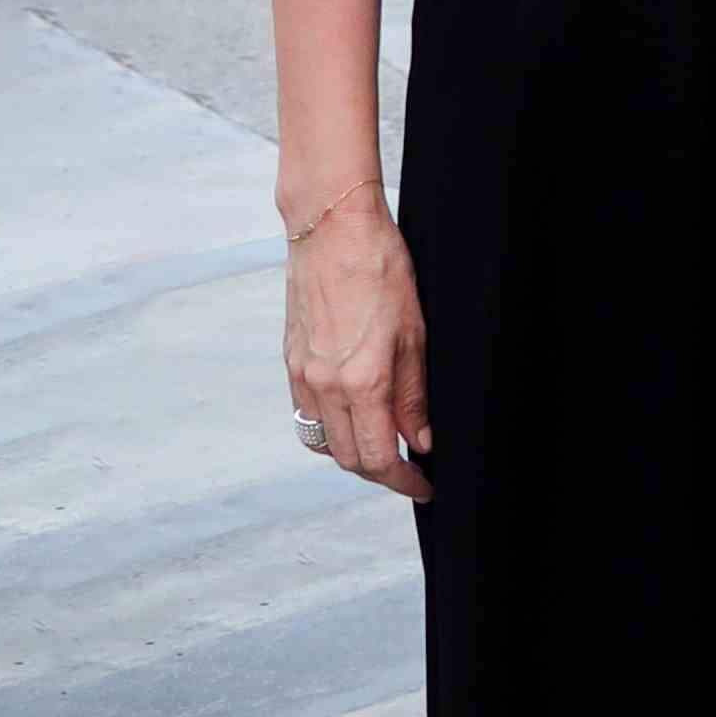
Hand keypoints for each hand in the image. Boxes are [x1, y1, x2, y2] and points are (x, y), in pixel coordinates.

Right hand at [283, 199, 433, 501]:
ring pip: (323, 441)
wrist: (331, 231)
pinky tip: (356, 415)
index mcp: (360, 382)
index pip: (377, 457)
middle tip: (412, 469)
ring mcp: (301, 376)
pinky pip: (308, 414)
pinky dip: (331, 428)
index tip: (425, 486)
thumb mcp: (414, 332)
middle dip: (380, 472)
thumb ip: (414, 394)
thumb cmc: (381, 270)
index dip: (403, 480)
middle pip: (347, 458)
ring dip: (353, 452)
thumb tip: (421, 441)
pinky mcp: (290, 362)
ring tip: (386, 444)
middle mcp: (323, 387)